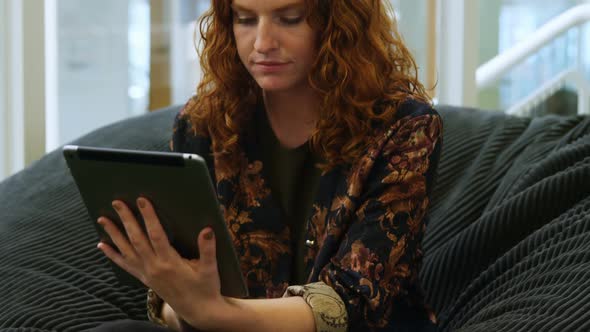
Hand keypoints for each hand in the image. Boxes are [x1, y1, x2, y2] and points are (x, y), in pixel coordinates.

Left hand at [97, 197, 227, 329]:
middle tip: (117, 202)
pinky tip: (101, 245)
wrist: (198, 310)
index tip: (142, 200)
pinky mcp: (144, 279)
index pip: (156, 235)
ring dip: (113, 234)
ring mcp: (147, 274)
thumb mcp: (210, 269)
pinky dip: (112, 255)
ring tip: (102, 219)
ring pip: (126, 250)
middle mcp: (154, 267)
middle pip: (136, 239)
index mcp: (170, 263)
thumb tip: (207, 230)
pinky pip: (124, 265)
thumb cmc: (205, 288)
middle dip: (126, 219)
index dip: (148, 217)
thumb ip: (208, 249)